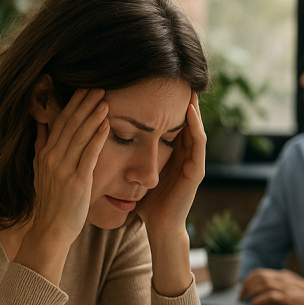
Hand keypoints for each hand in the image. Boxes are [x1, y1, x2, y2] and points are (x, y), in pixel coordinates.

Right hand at [28, 88, 108, 246]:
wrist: (50, 229)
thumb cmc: (51, 201)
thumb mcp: (40, 170)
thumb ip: (41, 145)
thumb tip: (40, 123)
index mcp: (45, 153)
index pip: (59, 122)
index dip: (72, 104)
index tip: (83, 89)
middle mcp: (52, 158)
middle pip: (69, 124)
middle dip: (84, 104)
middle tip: (98, 87)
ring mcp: (64, 169)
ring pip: (79, 136)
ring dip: (92, 116)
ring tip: (104, 100)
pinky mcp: (77, 181)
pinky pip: (88, 155)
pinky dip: (97, 138)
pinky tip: (106, 125)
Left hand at [135, 91, 205, 231]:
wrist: (158, 227)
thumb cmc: (146, 202)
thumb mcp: (135, 172)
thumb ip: (127, 156)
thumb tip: (105, 136)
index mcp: (171, 155)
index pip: (172, 124)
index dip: (167, 106)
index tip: (158, 85)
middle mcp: (184, 156)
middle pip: (186, 122)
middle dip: (183, 101)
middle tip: (180, 77)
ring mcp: (193, 163)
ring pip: (195, 129)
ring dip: (193, 109)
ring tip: (189, 88)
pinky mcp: (196, 172)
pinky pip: (199, 145)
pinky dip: (196, 127)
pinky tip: (189, 113)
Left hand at [238, 268, 303, 304]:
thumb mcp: (290, 282)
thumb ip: (278, 282)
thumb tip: (260, 287)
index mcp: (282, 274)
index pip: (260, 272)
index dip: (249, 279)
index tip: (243, 287)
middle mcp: (283, 278)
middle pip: (260, 277)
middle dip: (247, 286)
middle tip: (241, 295)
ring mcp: (286, 287)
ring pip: (264, 284)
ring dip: (252, 291)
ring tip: (245, 299)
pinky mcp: (289, 297)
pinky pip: (272, 296)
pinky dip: (261, 299)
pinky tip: (254, 303)